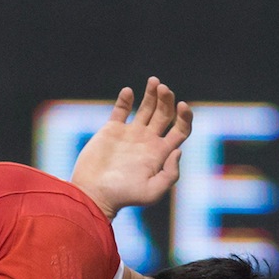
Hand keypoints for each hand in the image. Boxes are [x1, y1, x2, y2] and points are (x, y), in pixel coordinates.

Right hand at [69, 76, 191, 218]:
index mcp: (160, 152)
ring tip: (154, 81)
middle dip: (167, 99)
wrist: (93, 194)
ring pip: (146, 108)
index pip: (181, 129)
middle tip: (164, 89)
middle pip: (165, 113)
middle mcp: (148, 141)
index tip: (182, 106)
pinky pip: (121, 110)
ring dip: (152, 93)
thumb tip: (178, 150)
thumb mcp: (152, 192)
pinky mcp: (111, 130)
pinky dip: (125, 99)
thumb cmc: (122, 197)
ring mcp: (130, 134)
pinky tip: (128, 91)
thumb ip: (170, 174)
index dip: (185, 116)